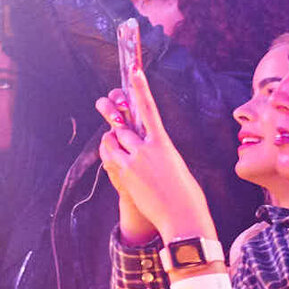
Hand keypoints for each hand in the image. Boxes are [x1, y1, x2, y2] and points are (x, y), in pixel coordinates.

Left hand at [95, 62, 213, 245]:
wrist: (182, 217)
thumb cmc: (185, 194)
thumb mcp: (175, 166)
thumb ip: (158, 152)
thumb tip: (147, 149)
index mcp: (164, 143)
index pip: (150, 110)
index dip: (140, 89)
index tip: (134, 71)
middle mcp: (147, 148)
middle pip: (121, 125)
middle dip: (113, 116)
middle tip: (103, 103)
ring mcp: (133, 161)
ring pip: (112, 141)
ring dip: (113, 140)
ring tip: (120, 147)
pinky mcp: (124, 174)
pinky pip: (110, 157)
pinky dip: (110, 155)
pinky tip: (118, 160)